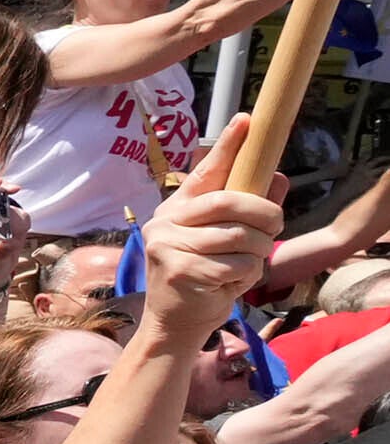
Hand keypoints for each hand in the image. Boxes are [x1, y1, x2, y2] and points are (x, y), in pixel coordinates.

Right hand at [138, 125, 279, 349]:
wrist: (174, 323)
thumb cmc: (203, 277)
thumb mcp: (227, 241)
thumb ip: (248, 212)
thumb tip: (277, 178)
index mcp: (177, 208)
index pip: (205, 170)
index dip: (228, 146)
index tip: (247, 121)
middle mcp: (167, 221)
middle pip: (231, 202)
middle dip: (265, 215)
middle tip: (273, 229)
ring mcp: (169, 245)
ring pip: (240, 236)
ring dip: (256, 253)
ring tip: (244, 265)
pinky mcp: (180, 269)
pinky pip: (236, 264)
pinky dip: (246, 275)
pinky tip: (230, 283)